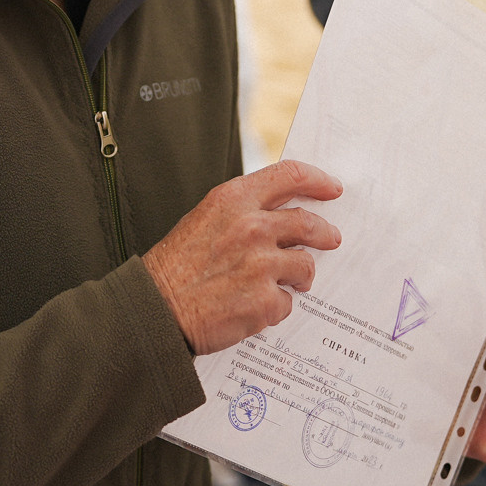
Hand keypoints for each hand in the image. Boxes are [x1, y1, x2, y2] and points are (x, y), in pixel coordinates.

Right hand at [145, 161, 342, 355]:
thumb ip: (242, 212)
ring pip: (304, 265)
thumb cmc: (175, 268)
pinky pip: (287, 302)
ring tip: (292, 283)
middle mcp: (251, 227)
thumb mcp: (203, 220)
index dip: (317, 181)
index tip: (332, 188)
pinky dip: (276, 308)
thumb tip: (279, 215)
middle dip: (325, 232)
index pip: (289, 175)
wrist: (153, 310)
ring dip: (301, 276)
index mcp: (233, 200)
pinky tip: (257, 309)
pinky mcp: (264, 301)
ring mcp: (261, 265)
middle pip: (308, 222)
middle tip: (331, 238)